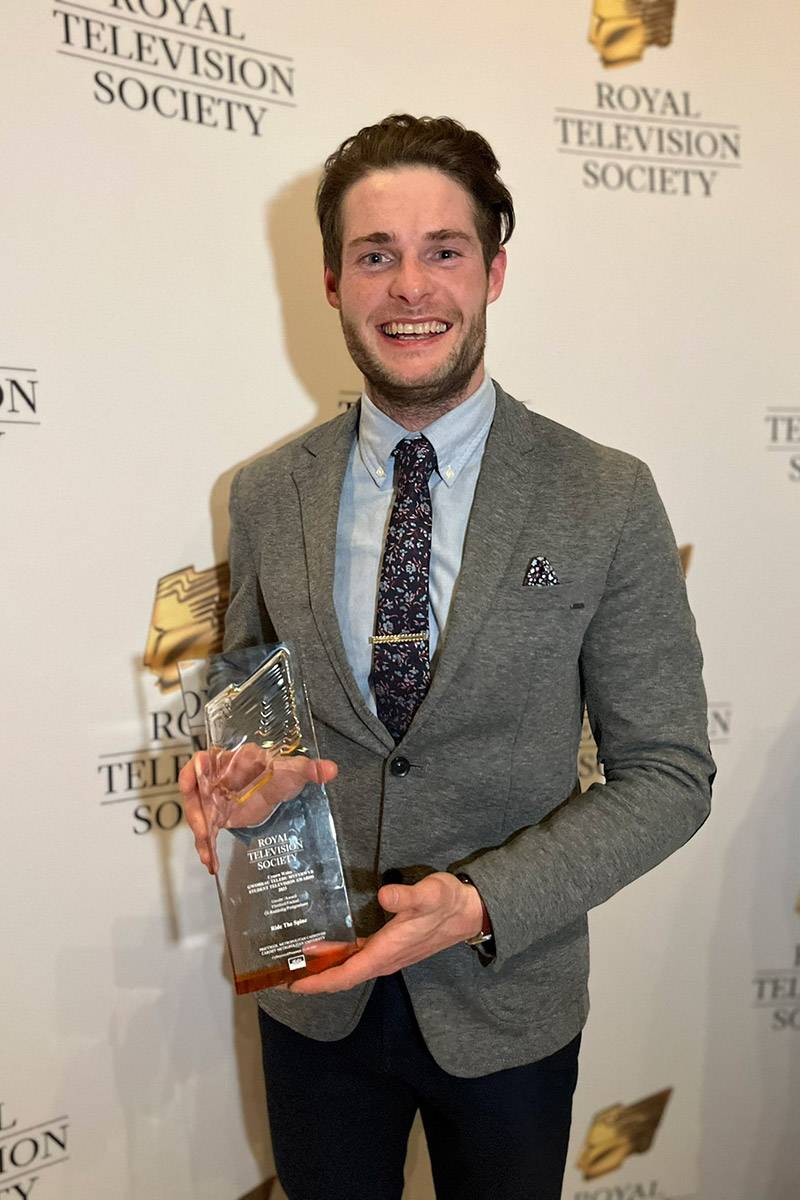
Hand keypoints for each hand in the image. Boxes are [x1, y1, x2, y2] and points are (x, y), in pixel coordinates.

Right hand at [178, 748, 337, 873]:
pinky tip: (212, 865)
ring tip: (209, 856)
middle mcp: (216, 779)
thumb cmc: (280, 772)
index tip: (195, 777)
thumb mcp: (294, 771)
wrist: (276, 787)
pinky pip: (207, 833)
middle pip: (194, 792)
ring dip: (201, 836)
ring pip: (198, 816)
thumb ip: (310, 769)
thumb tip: (332, 770)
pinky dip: (207, 849)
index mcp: (230, 761)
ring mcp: (214, 799)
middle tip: (205, 830)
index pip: (203, 760)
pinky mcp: (218, 817)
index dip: (195, 769)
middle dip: (196, 812)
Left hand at [288, 872, 484, 994]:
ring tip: (299, 960)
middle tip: (285, 973)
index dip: (319, 982)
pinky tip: (329, 945)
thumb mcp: (429, 895)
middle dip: (316, 978)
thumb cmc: (447, 902)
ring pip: (351, 967)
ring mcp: (388, 953)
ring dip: (326, 968)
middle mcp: (385, 958)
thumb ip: (407, 896)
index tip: (293, 985)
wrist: (469, 910)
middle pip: (344, 976)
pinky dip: (341, 956)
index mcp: (387, 952)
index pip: (346, 975)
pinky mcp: (391, 945)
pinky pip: (359, 957)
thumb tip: (386, 896)